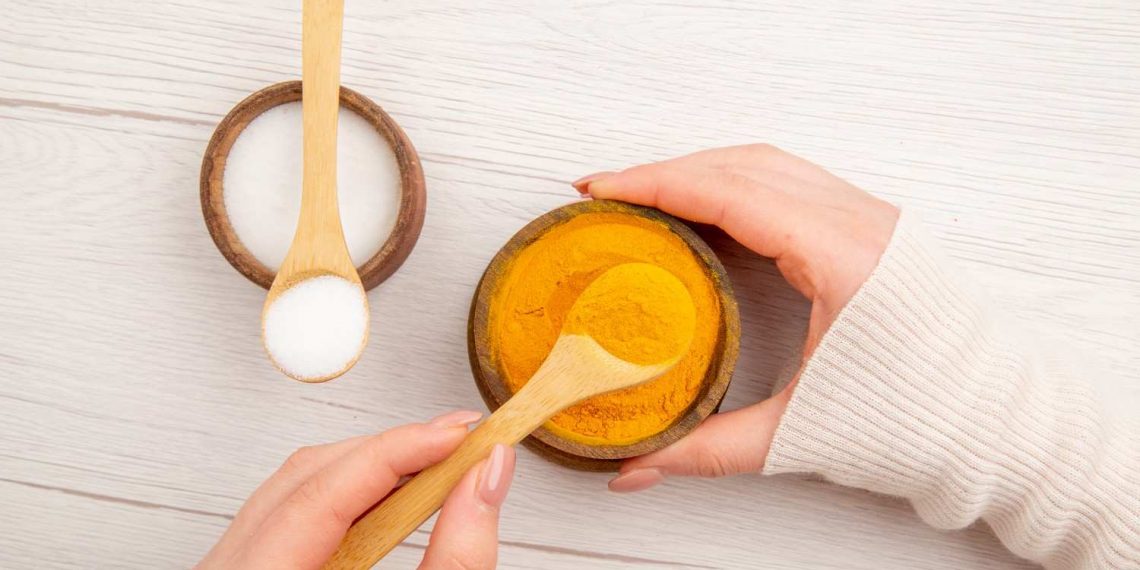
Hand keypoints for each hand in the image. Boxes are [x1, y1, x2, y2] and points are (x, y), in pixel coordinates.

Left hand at [196, 411, 515, 569]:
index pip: (324, 492)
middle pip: (309, 477)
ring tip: (438, 464)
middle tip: (461, 444)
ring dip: (373, 469)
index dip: (400, 450)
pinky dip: (351, 497)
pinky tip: (396, 495)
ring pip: (297, 488)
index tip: (459, 436)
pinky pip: (293, 513)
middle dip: (392, 451)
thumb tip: (487, 476)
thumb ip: (458, 556)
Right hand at [572, 144, 897, 490]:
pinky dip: (738, 183)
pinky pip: (793, 183)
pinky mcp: (875, 230)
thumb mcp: (799, 434)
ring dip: (702, 171)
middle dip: (666, 171)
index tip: (602, 189)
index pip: (731, 192)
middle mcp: (861, 222)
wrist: (999, 425)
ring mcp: (872, 218)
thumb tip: (634, 470)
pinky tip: (707, 207)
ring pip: (770, 165)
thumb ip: (708, 449)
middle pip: (744, 165)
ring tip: (646, 194)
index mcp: (844, 257)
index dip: (656, 183)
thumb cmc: (917, 422)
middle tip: (605, 192)